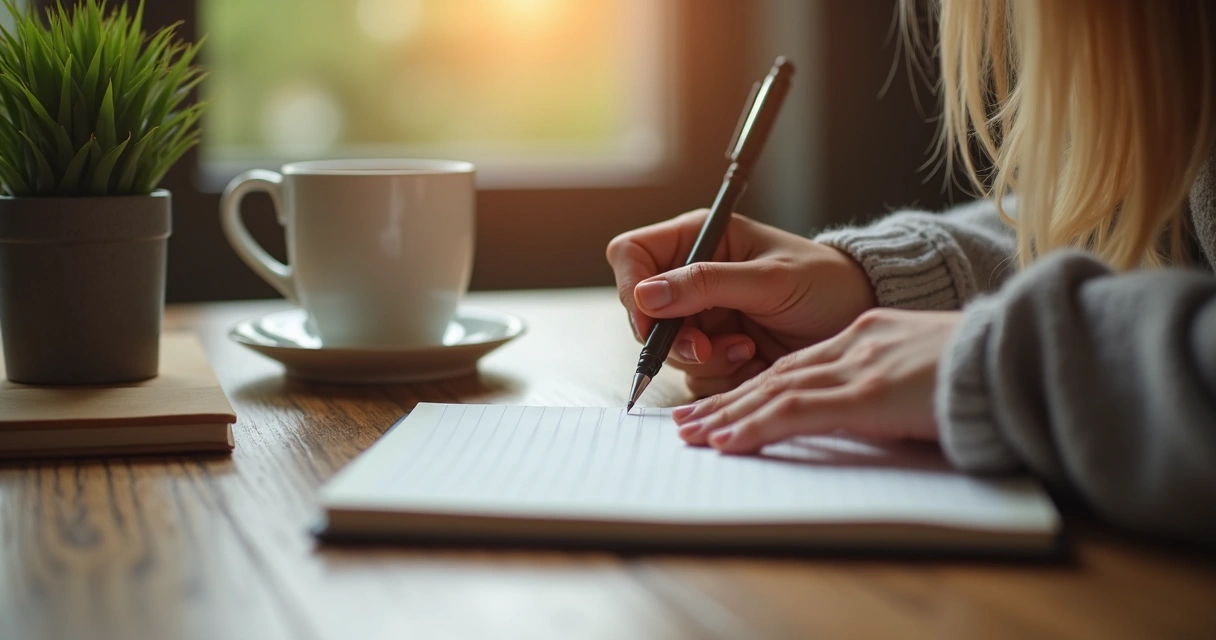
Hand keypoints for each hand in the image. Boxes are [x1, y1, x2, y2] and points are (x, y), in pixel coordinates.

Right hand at [606, 210, 876, 397]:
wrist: (858, 320)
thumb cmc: (825, 282)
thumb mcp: (768, 279)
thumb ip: (706, 284)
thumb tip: (647, 294)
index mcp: (699, 239)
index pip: (633, 256)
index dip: (632, 287)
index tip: (651, 318)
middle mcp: (692, 278)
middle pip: (644, 313)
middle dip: (674, 337)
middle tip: (706, 346)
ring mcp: (702, 316)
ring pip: (668, 350)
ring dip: (704, 359)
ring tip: (746, 348)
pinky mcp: (717, 350)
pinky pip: (695, 374)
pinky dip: (721, 375)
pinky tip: (753, 359)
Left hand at [673, 308, 960, 452]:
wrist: (1021, 355)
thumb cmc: (988, 368)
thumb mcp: (930, 367)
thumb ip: (896, 380)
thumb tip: (883, 408)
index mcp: (869, 334)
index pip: (798, 364)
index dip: (756, 385)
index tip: (725, 404)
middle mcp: (854, 344)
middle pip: (775, 375)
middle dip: (728, 400)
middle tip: (687, 421)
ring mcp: (858, 367)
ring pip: (775, 391)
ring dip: (728, 415)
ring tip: (693, 435)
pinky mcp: (866, 393)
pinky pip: (796, 411)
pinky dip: (756, 426)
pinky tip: (727, 442)